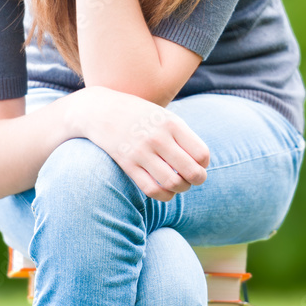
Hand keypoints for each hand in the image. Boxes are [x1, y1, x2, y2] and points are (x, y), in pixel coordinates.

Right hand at [73, 86, 209, 201]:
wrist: (101, 110)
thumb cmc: (140, 115)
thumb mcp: (164, 115)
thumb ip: (182, 135)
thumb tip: (201, 163)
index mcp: (171, 123)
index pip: (201, 153)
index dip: (204, 163)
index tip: (199, 163)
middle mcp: (158, 137)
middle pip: (191, 171)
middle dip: (198, 179)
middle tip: (195, 178)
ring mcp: (141, 152)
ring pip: (172, 183)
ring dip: (182, 188)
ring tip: (180, 184)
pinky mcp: (127, 164)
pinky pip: (151, 189)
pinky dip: (164, 195)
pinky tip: (166, 191)